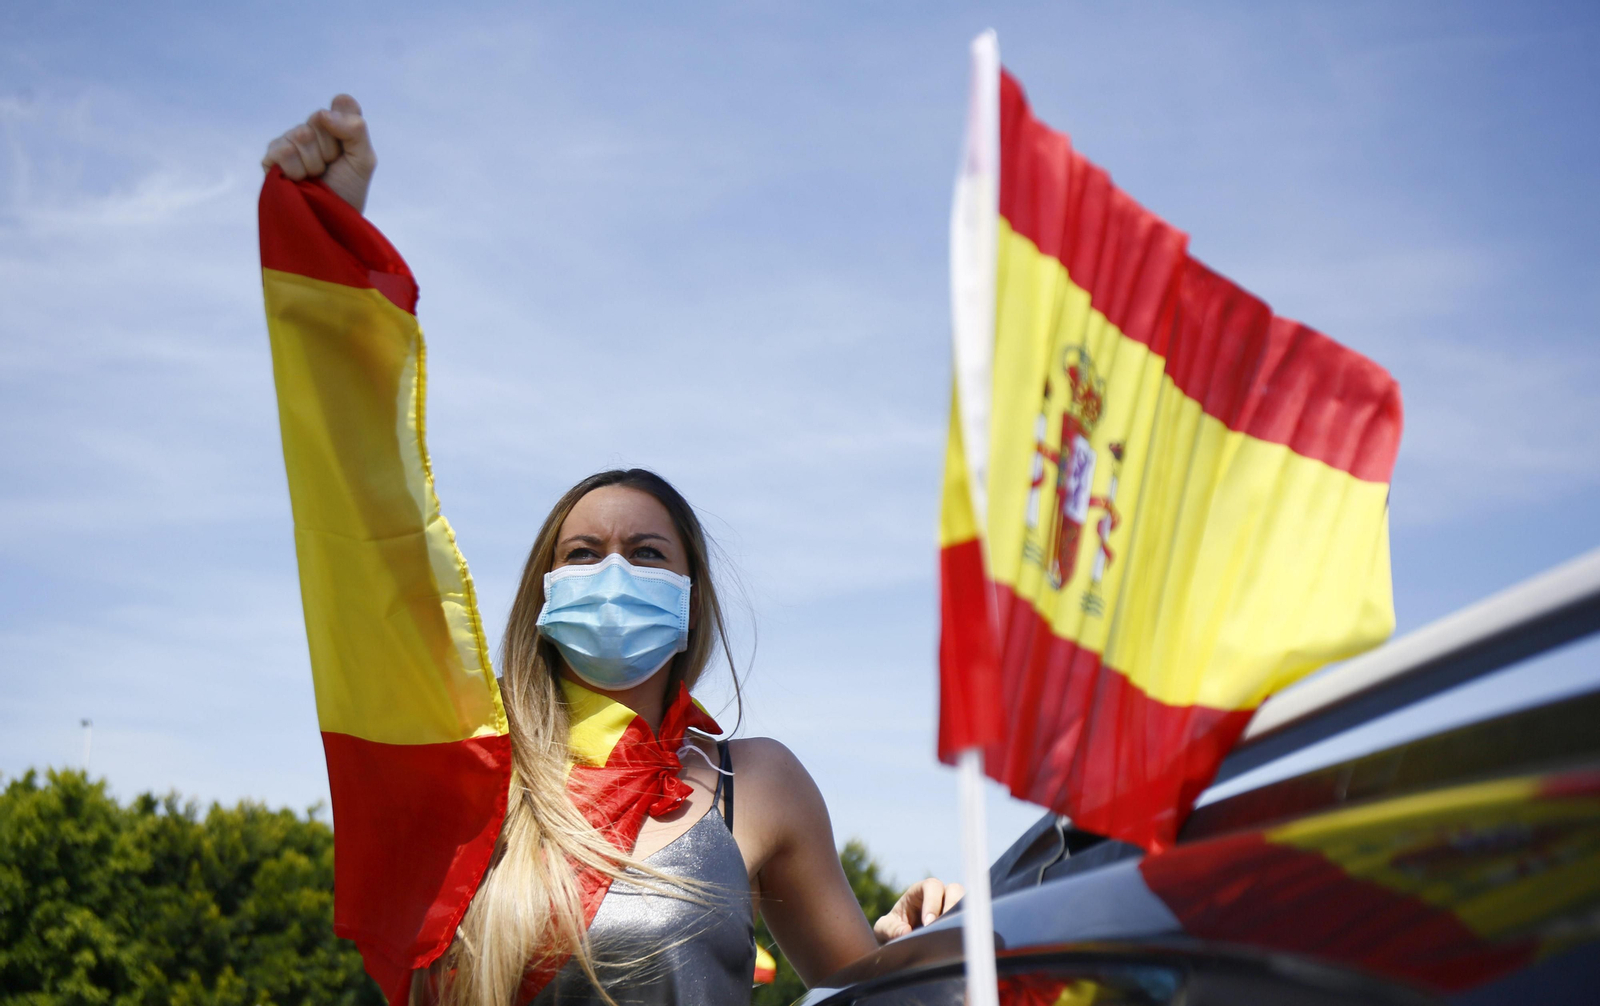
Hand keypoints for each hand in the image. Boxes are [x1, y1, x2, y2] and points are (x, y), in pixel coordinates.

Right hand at [261, 94, 375, 212]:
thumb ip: (355, 129)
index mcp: (334, 125)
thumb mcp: (364, 160)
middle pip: (320, 118)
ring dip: (314, 163)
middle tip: (331, 168)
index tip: (350, 150)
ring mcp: (289, 141)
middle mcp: (310, 128)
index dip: (349, 129)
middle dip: (331, 149)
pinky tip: (299, 181)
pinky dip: (297, 171)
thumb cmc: (348, 190)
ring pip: (301, 134)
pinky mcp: (271, 158)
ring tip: (315, 177)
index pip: (343, 104)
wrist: (331, 221)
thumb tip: (323, 114)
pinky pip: (283, 151)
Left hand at [873, 877, 965, 943]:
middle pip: (955, 890)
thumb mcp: (884, 929)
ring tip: (956, 935)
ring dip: (963, 917)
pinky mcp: (960, 921)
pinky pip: (972, 920)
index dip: (932, 902)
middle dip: (952, 906)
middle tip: (944, 928)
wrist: (901, 944)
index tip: (928, 923)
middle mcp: (940, 895)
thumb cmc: (892, 930)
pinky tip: (963, 941)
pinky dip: (970, 927)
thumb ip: (891, 929)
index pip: (932, 886)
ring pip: (967, 904)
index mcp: (920, 891)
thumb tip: (906, 932)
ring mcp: (953, 907)